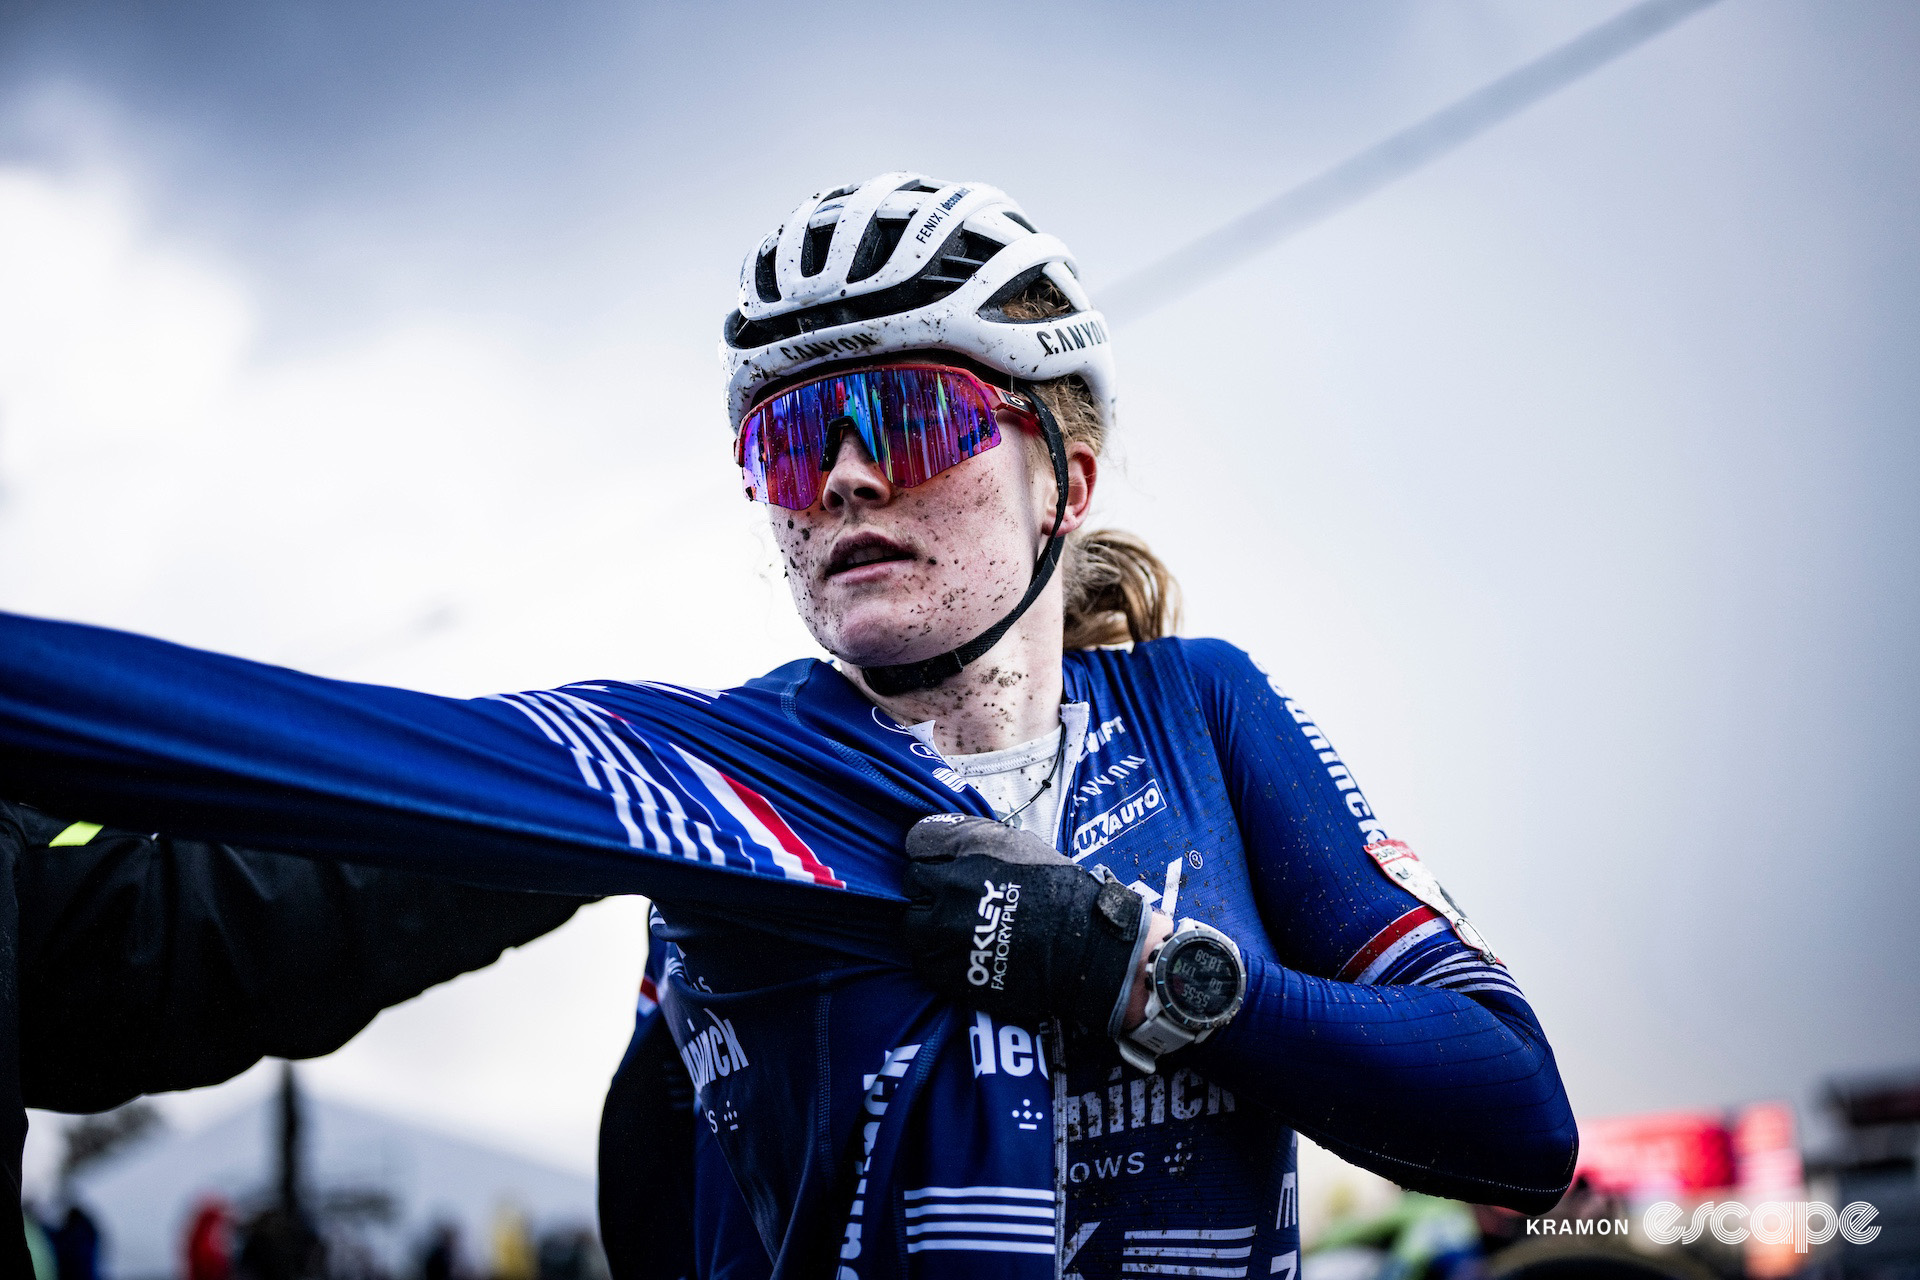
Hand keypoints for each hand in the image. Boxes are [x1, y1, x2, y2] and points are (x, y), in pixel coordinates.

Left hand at [901, 814, 1153, 1032]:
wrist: (1084, 950)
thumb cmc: (1056, 892)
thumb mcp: (1017, 843)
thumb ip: (970, 836)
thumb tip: (936, 841)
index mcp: (969, 848)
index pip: (917, 841)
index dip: (933, 853)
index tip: (945, 863)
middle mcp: (950, 888)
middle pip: (912, 884)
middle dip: (931, 889)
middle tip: (958, 899)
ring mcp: (945, 933)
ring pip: (913, 924)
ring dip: (930, 924)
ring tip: (962, 928)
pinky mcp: (947, 971)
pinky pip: (925, 959)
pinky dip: (940, 954)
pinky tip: (968, 951)